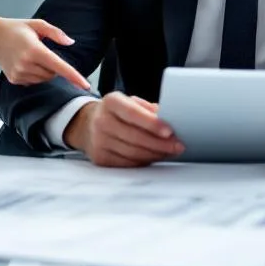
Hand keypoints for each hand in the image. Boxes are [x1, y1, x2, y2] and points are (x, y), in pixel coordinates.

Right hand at [0, 12, 89, 89]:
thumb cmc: (17, 28)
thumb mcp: (38, 24)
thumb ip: (56, 33)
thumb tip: (71, 43)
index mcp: (35, 49)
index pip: (59, 66)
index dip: (74, 76)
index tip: (85, 85)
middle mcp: (26, 64)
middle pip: (53, 74)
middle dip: (54, 65)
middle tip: (42, 52)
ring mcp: (19, 73)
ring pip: (44, 79)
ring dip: (45, 71)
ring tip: (32, 56)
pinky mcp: (14, 79)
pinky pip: (34, 82)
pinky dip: (35, 74)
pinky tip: (25, 63)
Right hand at [65, 91, 181, 167]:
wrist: (87, 124)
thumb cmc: (116, 113)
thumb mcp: (130, 102)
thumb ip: (149, 109)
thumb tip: (171, 118)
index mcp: (111, 102)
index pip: (133, 114)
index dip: (152, 124)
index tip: (170, 131)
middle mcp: (101, 121)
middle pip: (135, 137)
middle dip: (160, 144)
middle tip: (177, 145)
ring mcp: (99, 141)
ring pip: (133, 153)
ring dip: (155, 154)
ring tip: (170, 152)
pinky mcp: (100, 158)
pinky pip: (127, 163)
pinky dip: (144, 161)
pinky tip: (155, 157)